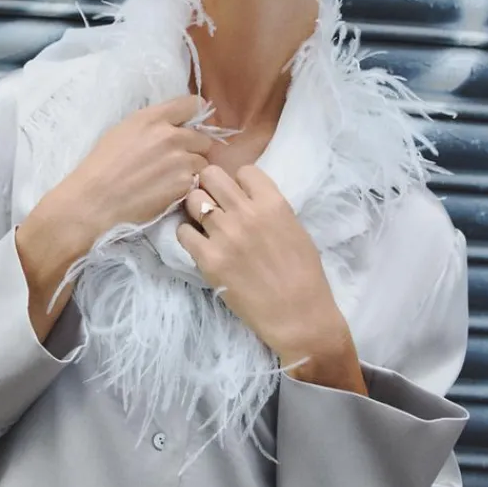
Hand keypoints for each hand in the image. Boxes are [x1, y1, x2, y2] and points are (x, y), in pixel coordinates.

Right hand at [49, 93, 214, 251]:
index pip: (191, 104)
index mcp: (152, 118)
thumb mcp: (123, 130)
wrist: (94, 200)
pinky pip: (196, 181)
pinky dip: (186, 187)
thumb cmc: (101, 165)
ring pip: (202, 161)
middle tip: (176, 160)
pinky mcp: (184, 184)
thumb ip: (152, 124)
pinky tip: (167, 191)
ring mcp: (180, 160)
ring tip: (170, 179)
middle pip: (202, 137)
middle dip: (193, 148)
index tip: (189, 125)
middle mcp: (171, 135)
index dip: (193, 115)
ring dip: (191, 169)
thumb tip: (172, 125)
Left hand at [176, 162, 361, 384]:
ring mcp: (224, 235)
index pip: (244, 170)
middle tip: (214, 203)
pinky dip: (188, 235)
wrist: (298, 315)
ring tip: (204, 224)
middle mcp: (246, 213)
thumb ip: (269, 209)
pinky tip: (199, 244)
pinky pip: (183, 232)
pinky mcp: (208, 259)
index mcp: (273, 203)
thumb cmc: (304, 275)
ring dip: (197, 209)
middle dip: (211, 187)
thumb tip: (244, 198)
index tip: (240, 196)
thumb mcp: (294, 229)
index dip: (239, 182)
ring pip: (194, 200)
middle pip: (211, 176)